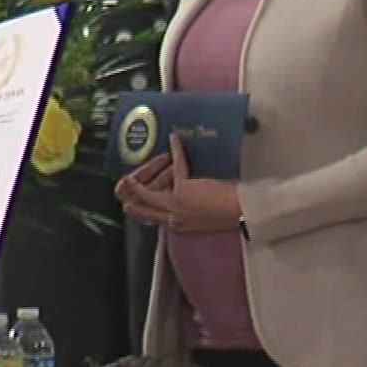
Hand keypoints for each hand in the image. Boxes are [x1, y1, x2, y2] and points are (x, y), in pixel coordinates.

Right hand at [113, 135, 240, 232]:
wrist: (243, 213)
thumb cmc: (230, 215)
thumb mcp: (203, 219)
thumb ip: (188, 213)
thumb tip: (185, 197)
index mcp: (180, 226)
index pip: (154, 219)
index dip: (142, 209)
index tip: (135, 203)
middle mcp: (174, 219)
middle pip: (143, 209)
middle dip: (130, 197)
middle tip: (123, 187)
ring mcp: (175, 206)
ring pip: (148, 193)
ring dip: (146, 173)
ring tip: (144, 161)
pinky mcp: (182, 190)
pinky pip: (177, 165)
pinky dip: (177, 150)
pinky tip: (174, 139)